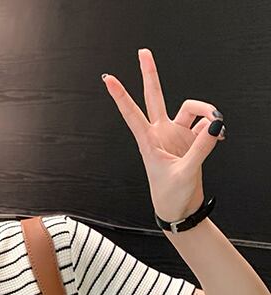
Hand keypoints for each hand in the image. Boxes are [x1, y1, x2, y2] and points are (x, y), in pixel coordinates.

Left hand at [102, 48, 224, 220]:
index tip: (108, 79)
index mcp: (148, 142)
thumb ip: (202, 147)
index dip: (121, 96)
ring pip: (192, 109)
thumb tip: (215, 124)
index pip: (132, 114)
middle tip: (142, 52)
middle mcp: (161, 134)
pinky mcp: (191, 140)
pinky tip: (218, 137)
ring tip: (217, 126)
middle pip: (155, 97)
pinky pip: (206, 124)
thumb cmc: (171, 195)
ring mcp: (176, 135)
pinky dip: (214, 128)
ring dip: (208, 111)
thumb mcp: (186, 172)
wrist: (179, 209)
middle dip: (150, 74)